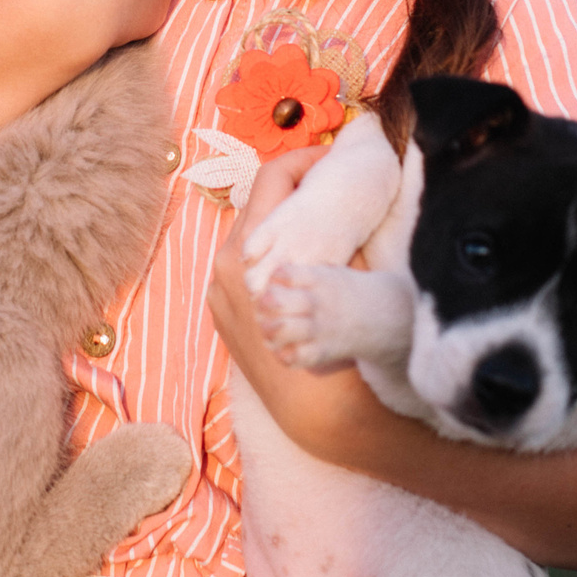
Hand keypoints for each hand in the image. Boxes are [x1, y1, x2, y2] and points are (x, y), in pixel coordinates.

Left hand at [209, 146, 394, 464]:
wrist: (324, 417)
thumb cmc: (345, 341)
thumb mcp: (353, 270)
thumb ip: (345, 223)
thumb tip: (355, 179)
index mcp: (249, 249)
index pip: (272, 176)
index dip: (308, 158)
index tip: (338, 158)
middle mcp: (225, 267)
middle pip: (258, 204)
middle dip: (298, 190)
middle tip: (338, 187)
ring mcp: (221, 293)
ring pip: (252, 236)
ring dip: (285, 222)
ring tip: (327, 223)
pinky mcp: (225, 315)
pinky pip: (247, 267)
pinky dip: (273, 254)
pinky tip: (307, 261)